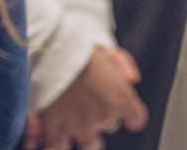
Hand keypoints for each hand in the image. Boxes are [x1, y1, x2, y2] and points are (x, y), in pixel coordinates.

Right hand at [24, 47, 147, 149]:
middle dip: (100, 117)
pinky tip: (50, 134)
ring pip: (89, 145)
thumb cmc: (78, 47)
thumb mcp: (107, 50)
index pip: (137, 119)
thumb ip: (124, 66)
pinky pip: (57, 148)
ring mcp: (80, 126)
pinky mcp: (55, 130)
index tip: (123, 111)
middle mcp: (103, 116)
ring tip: (72, 122)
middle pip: (109, 127)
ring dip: (83, 135)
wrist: (50, 50)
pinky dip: (55, 143)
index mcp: (121, 98)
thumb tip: (132, 80)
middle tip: (88, 102)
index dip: (130, 114)